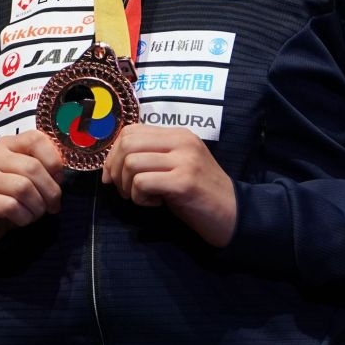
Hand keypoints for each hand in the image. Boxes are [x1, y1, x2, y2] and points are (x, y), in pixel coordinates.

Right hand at [0, 131, 64, 243]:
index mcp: (8, 144)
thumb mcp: (26, 175)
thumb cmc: (9, 194)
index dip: (53, 159)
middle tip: (53, 205)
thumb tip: (60, 176)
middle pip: (32, 168)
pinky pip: (11, 206)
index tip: (58, 178)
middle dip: (50, 191)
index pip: (35, 139)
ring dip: (37, 206)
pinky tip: (22, 218)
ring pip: (23, 188)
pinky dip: (24, 216)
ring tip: (36, 212)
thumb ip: (43, 167)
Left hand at [101, 124, 237, 245]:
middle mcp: (181, 141)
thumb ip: (150, 155)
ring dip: (128, 186)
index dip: (113, 153)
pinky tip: (155, 203)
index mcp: (177, 134)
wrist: (233, 214)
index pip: (130, 131)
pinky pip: (142, 183)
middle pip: (127, 144)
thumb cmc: (198, 192)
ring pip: (132, 163)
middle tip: (125, 190)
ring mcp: (184, 160)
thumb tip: (111, 161)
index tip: (113, 175)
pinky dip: (140, 198)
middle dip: (115, 170)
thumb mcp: (174, 165)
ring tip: (143, 197)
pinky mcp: (184, 182)